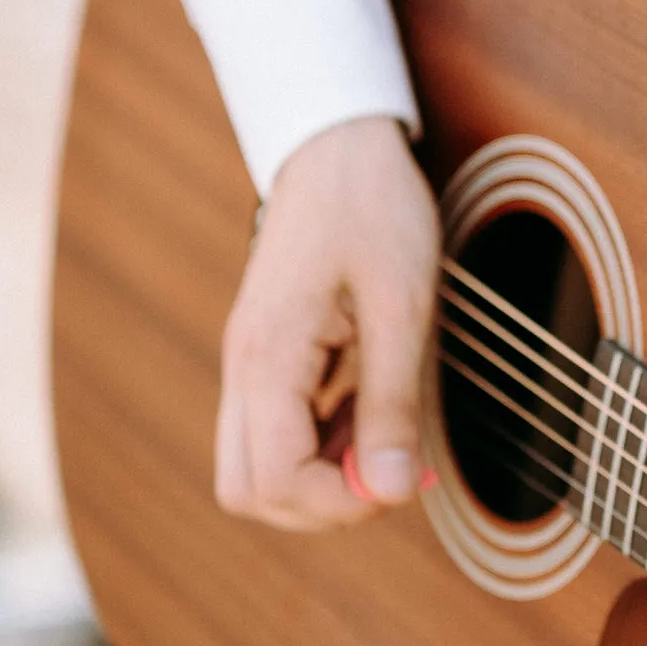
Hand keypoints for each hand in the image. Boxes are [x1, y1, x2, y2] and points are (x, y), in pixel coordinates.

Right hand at [215, 116, 439, 528]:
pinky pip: (281, 431)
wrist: (338, 142)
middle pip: (248, 490)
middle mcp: (244, 368)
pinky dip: (326, 442)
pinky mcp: (270, 358)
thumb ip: (392, 402)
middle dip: (321, 503)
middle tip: (390, 466)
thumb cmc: (373, 209)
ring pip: (260, 467)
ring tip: (389, 427)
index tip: (399, 476)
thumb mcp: (402, 306)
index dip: (339, 501)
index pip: (273, 481)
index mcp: (268, 356)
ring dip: (325, 473)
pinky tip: (373, 405)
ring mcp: (251, 364)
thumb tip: (392, 489)